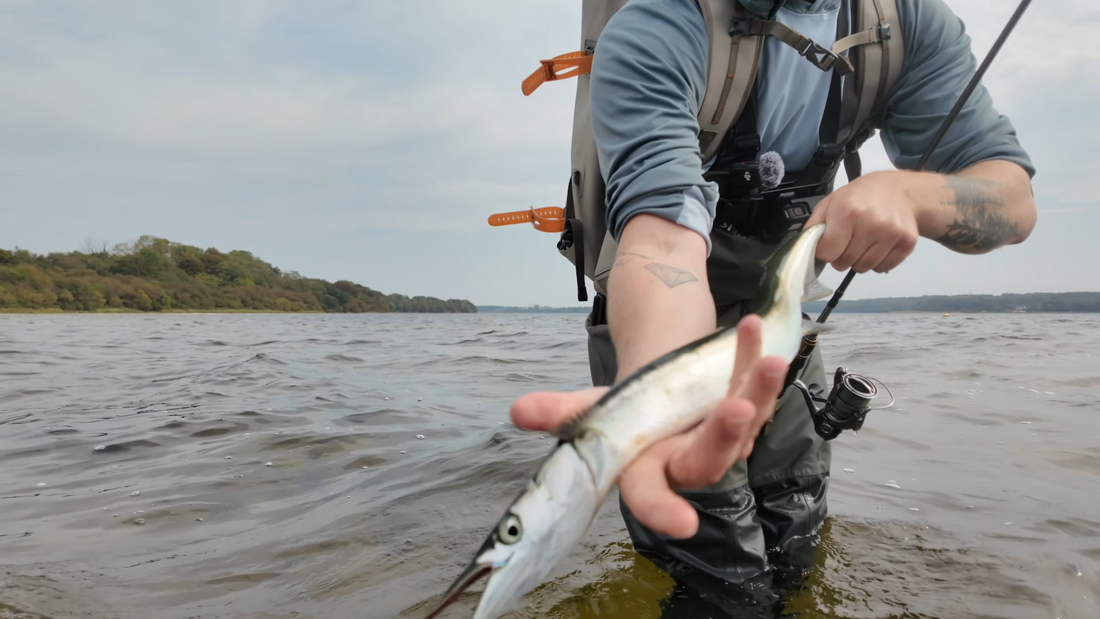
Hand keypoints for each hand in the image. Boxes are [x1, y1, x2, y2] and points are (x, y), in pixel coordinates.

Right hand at [509, 314, 787, 538]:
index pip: (651, 496)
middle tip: (735, 407)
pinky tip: (748, 328)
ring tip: (766, 359)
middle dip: (724, 435)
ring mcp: (725, 435)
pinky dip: (752, 355)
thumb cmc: (627, 409)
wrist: (662, 385)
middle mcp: (689, 458)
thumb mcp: (592, 408)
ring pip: (748, 421)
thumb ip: (560, 413)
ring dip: (757, 390)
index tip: (684, 524)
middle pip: (710, 459)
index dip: (664, 511)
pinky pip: (755, 384)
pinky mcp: (749, 407)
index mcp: (648, 469)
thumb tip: (519, 412)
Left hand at [804, 170, 920, 273]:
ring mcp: (891, 234)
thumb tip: (806, 251)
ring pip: (863, 268)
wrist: (900, 191)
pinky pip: (882, 267)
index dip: (825, 251)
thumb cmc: (860, 197)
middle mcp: (870, 224)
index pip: (827, 253)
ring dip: (859, 260)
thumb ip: (814, 227)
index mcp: (847, 212)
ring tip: (864, 241)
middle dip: (842, 256)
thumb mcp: (831, 203)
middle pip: (844, 263)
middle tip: (849, 239)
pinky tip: (879, 244)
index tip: (830, 243)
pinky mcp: (907, 243)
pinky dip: (877, 261)